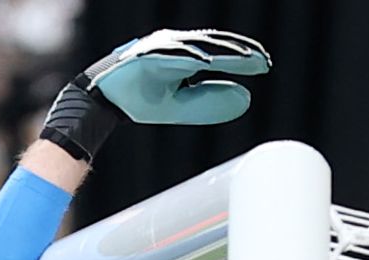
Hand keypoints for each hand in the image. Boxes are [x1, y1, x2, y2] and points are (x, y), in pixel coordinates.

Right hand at [40, 28, 267, 164]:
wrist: (103, 101)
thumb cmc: (141, 99)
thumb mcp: (181, 105)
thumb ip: (210, 102)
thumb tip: (246, 98)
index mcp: (184, 55)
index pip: (219, 51)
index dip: (242, 57)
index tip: (265, 65)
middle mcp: (174, 46)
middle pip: (212, 45)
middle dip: (238, 52)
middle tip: (263, 61)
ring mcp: (159, 48)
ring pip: (195, 46)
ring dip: (219, 52)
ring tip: (243, 59)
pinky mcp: (144, 56)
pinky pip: (168, 55)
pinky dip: (187, 57)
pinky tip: (205, 62)